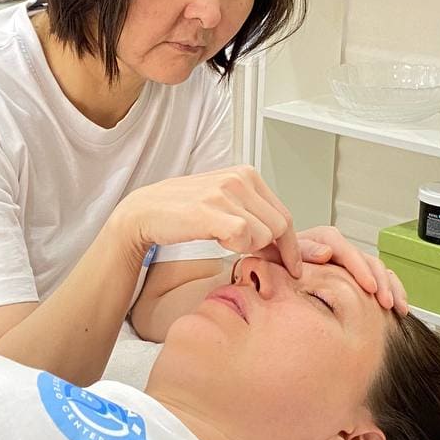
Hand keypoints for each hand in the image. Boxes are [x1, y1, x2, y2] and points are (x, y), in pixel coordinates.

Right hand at [115, 166, 302, 277]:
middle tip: (247, 255)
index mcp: (247, 174)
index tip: (290, 265)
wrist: (145, 212)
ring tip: (222, 239)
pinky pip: (244, 238)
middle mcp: (239, 178)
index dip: (290, 246)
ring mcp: (225, 192)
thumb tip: (295, 248)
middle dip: (268, 249)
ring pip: (264, 236)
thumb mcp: (227, 207)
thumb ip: (258, 220)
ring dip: (246, 248)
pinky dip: (234, 248)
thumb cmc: (185, 212)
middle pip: (280, 228)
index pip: (285, 215)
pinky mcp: (211, 209)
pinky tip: (217, 241)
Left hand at [254, 225, 408, 314]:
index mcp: (320, 240)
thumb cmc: (267, 263)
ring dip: (389, 287)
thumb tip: (326, 253)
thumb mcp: (276, 253)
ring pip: (375, 269)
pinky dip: (389, 290)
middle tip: (386, 301)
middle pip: (366, 259)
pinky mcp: (351, 275)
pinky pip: (376, 279)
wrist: (263, 271)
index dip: (359, 268)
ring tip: (397, 307)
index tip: (369, 286)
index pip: (345, 249)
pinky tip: (398, 306)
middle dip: (380, 281)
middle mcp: (335, 249)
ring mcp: (345, 262)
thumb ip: (298, 251)